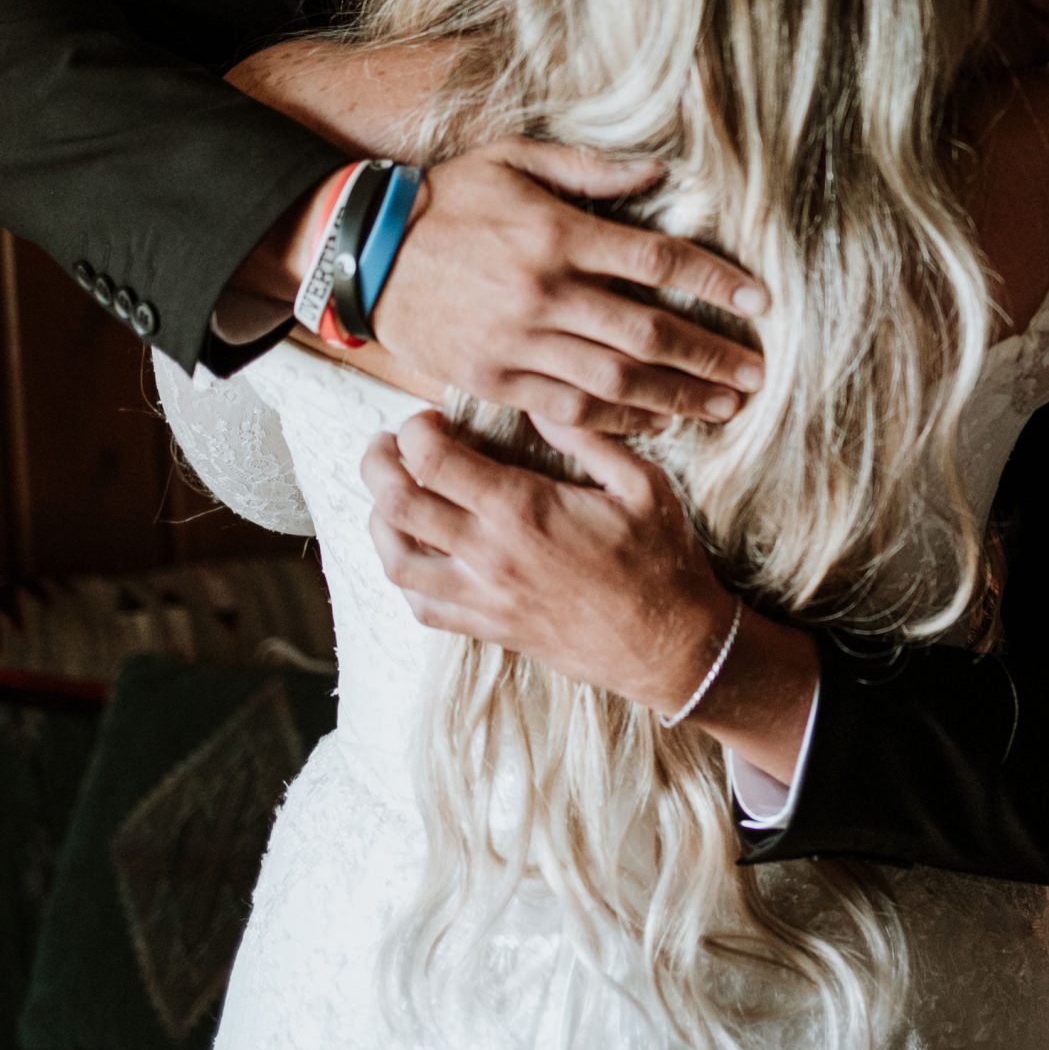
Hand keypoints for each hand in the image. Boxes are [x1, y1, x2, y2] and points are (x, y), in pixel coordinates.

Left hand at [362, 413, 735, 714]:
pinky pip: (422, 605)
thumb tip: (539, 402)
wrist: (670, 647)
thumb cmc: (661, 562)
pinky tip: (417, 550)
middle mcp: (490, 555)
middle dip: (378, 464)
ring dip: (380, 520)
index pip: (433, 460)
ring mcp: (484, 597)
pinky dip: (406, 575)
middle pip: (397, 504)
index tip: (429, 418)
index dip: (416, 429)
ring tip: (390, 494)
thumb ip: (586, 438)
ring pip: (396, 559)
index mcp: (523, 509)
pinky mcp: (489, 628)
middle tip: (388, 444)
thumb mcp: (641, 484)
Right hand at [367, 145, 766, 431]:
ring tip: (724, 408)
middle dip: (711, 357)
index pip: (657, 261)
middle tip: (758, 375)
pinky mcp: (493, 381)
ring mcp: (518, 344)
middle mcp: (544, 293)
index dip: (715, 283)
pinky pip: (569, 409)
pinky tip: (658, 423)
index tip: (759, 302)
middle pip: (649, 333)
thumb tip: (659, 172)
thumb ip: (589, 169)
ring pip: (616, 381)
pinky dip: (619, 421)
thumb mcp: (512, 159)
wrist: (362, 252)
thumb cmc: (447, 198)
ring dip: (678, 398)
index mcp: (556, 234)